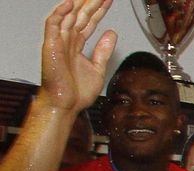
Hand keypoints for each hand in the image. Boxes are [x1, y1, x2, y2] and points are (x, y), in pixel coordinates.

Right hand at [39, 0, 115, 114]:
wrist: (65, 106)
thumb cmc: (77, 92)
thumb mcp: (98, 68)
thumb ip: (103, 50)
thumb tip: (112, 34)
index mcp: (77, 45)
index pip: (89, 22)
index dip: (99, 10)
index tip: (108, 1)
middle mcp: (67, 41)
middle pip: (79, 16)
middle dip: (91, 3)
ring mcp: (58, 42)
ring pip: (67, 16)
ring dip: (78, 4)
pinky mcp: (50, 46)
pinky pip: (53, 25)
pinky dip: (60, 13)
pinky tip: (69, 4)